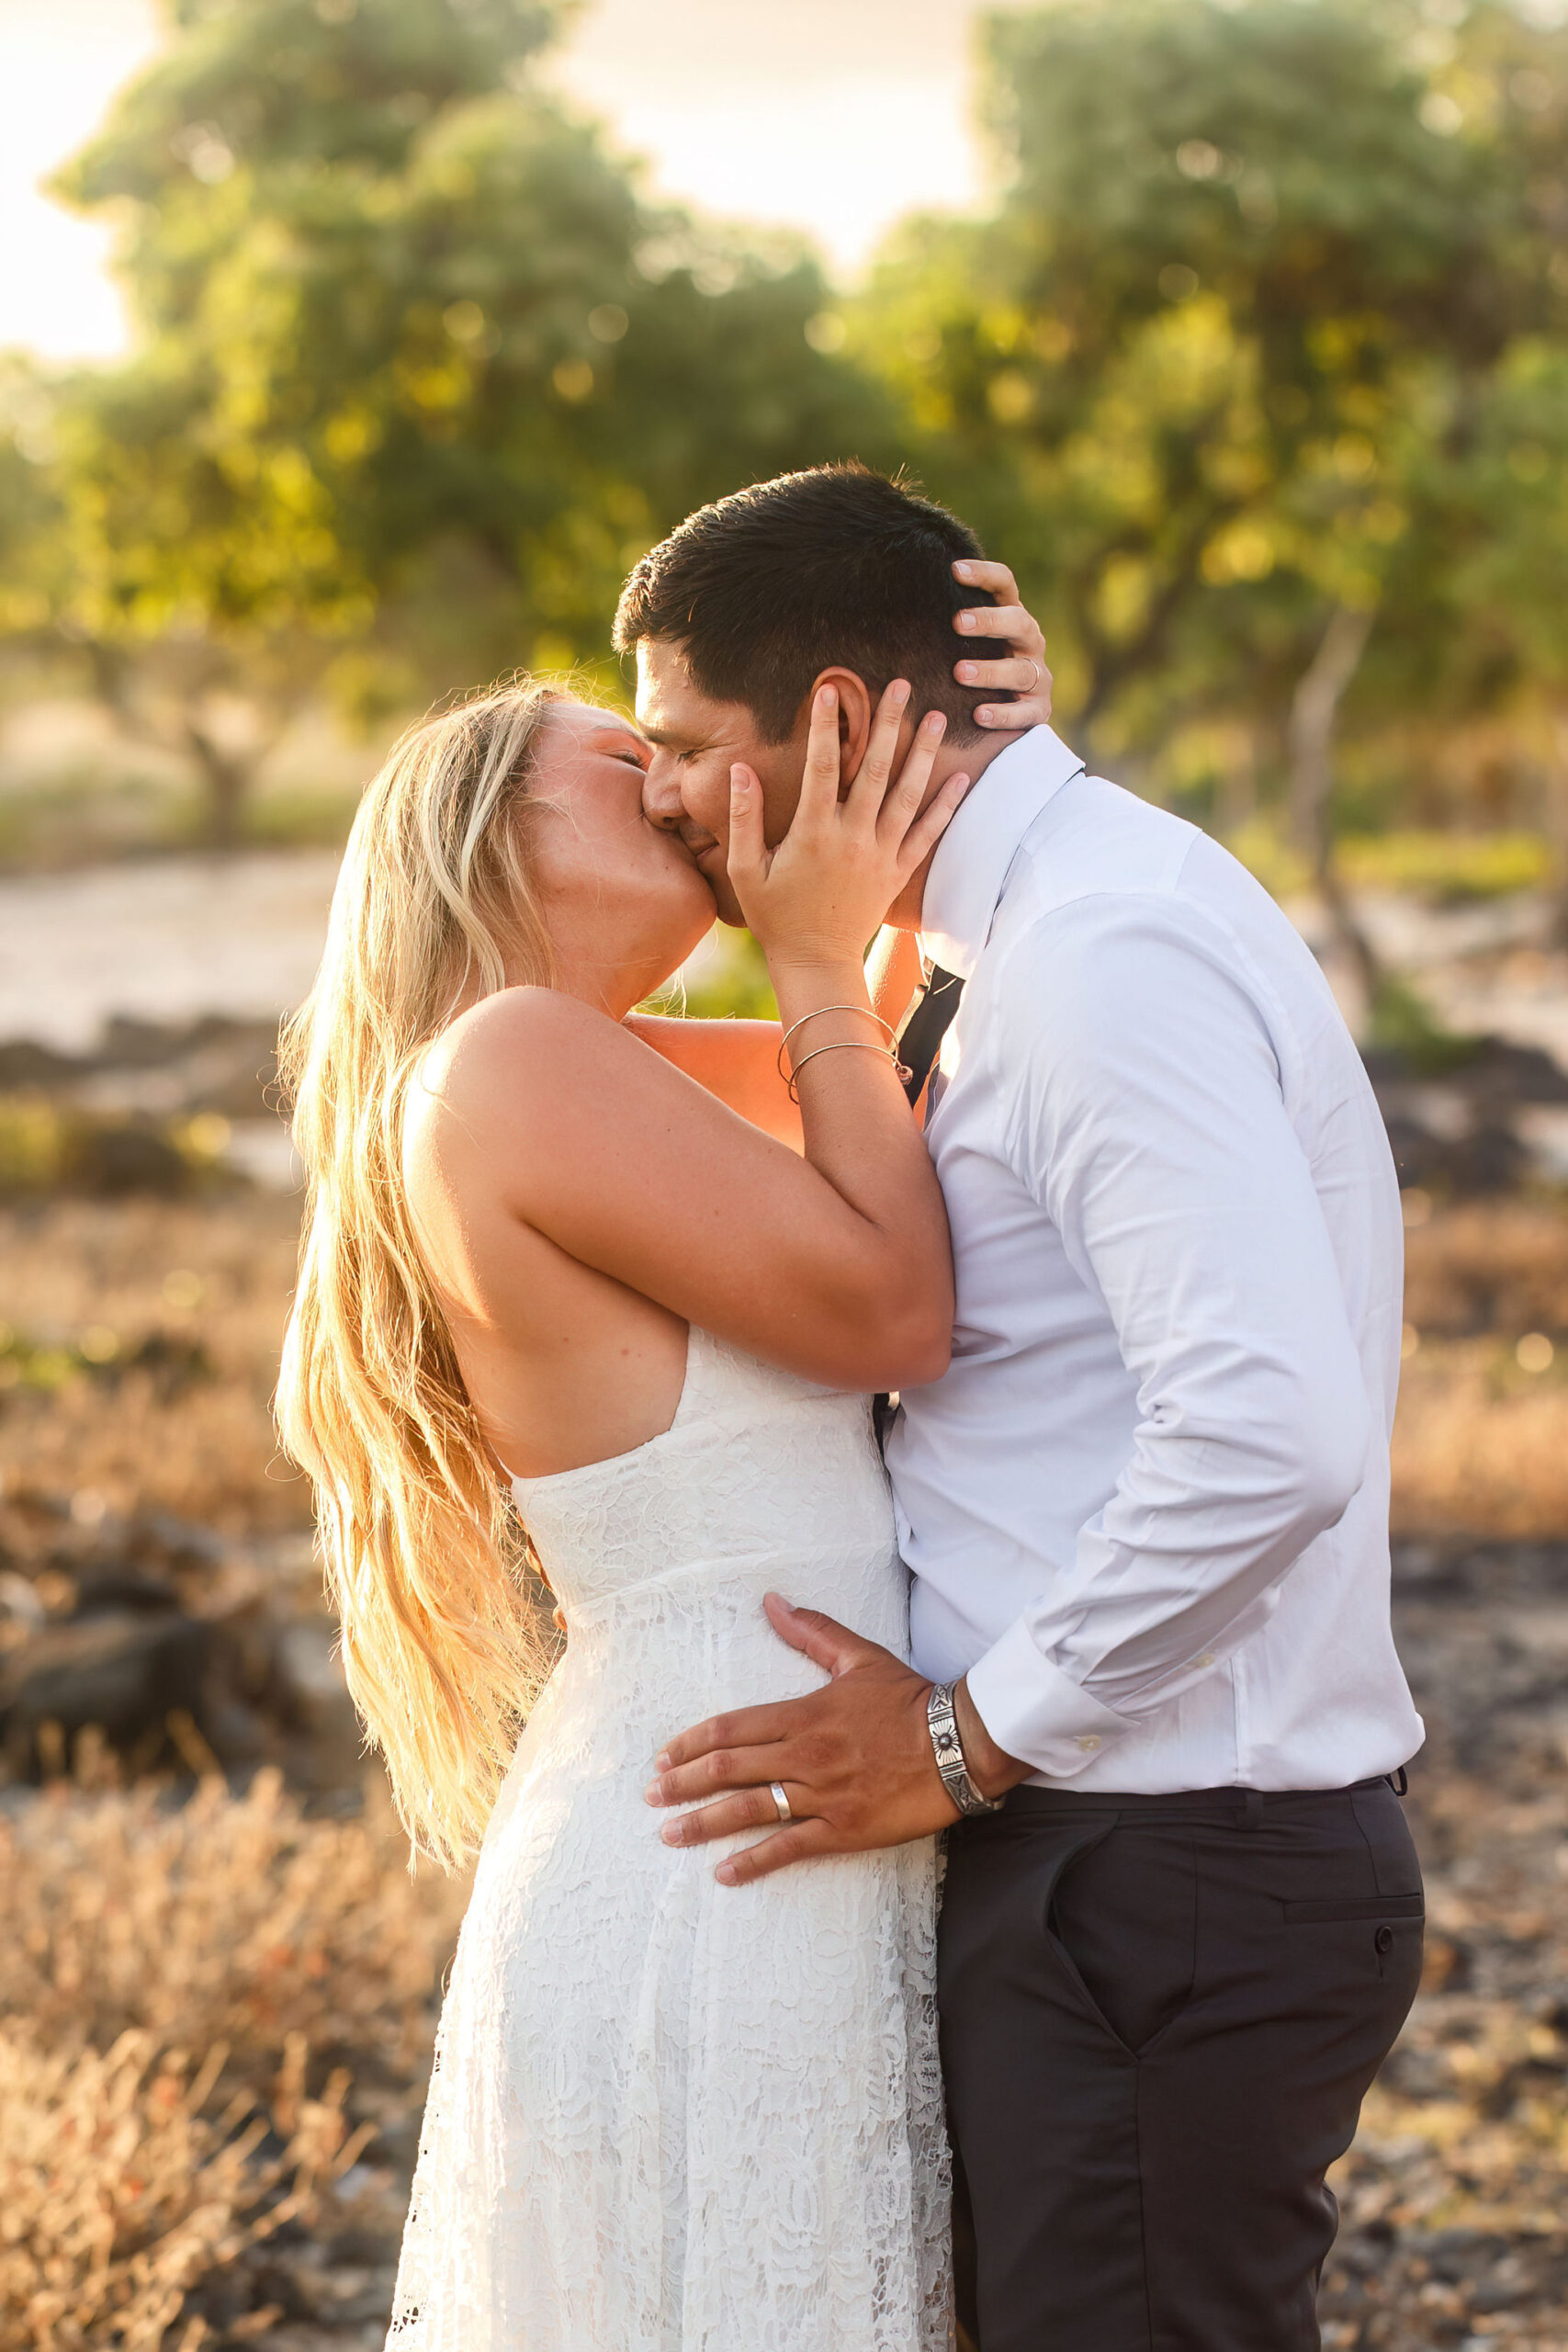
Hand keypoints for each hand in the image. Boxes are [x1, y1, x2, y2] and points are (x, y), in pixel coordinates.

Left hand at [644, 1595, 1024, 1885]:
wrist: (959, 1744)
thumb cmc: (909, 1699)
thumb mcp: (858, 1657)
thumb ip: (812, 1631)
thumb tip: (772, 1601)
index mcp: (804, 1713)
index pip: (732, 1728)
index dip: (692, 1743)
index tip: (664, 1756)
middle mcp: (805, 1755)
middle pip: (729, 1769)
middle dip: (684, 1783)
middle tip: (652, 1796)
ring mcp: (822, 1794)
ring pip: (749, 1809)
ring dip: (704, 1822)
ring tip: (670, 1834)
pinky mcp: (843, 1828)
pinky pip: (790, 1847)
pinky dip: (754, 1861)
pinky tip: (724, 1873)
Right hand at [728, 679, 968, 970]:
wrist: (815, 961)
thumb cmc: (775, 916)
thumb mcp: (745, 869)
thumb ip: (742, 817)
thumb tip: (740, 769)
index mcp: (813, 832)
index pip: (820, 766)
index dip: (824, 726)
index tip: (829, 690)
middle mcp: (852, 837)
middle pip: (874, 769)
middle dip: (889, 723)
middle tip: (901, 685)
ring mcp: (880, 854)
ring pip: (907, 794)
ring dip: (923, 752)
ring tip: (938, 716)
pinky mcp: (897, 872)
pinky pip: (927, 834)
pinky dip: (945, 806)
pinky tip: (960, 778)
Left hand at [951, 558, 1052, 729]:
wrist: (999, 720)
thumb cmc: (968, 672)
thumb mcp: (959, 645)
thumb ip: (942, 626)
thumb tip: (893, 604)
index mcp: (1011, 617)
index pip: (1004, 585)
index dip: (984, 574)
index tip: (954, 570)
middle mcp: (1030, 643)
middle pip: (1019, 622)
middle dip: (989, 621)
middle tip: (957, 623)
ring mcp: (1038, 677)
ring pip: (1022, 670)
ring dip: (990, 671)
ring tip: (959, 673)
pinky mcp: (1038, 711)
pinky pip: (1025, 712)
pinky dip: (1003, 714)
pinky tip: (978, 715)